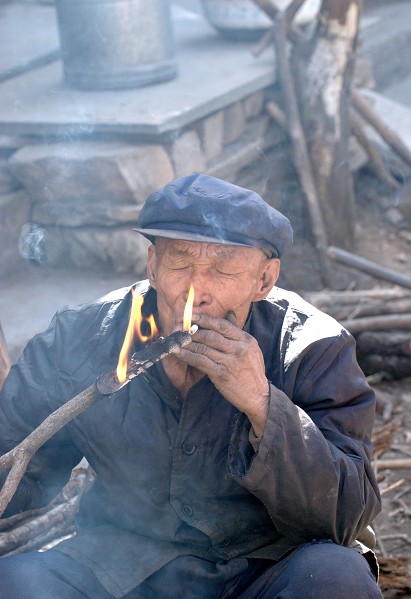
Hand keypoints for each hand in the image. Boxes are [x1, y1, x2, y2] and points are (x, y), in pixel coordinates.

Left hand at [178, 312, 268, 435]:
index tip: (191, 316)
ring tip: (175, 339)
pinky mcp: (221, 374)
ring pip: (203, 348)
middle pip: (210, 335)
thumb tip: (229, 313)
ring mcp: (229, 362)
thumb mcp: (251, 348)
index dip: (205, 319)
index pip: (222, 325)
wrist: (258, 395)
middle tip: (179, 327)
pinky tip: (178, 353)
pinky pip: (200, 362)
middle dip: (192, 331)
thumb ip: (237, 331)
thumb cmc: (252, 370)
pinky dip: (187, 356)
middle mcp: (238, 349)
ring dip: (187, 343)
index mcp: (246, 340)